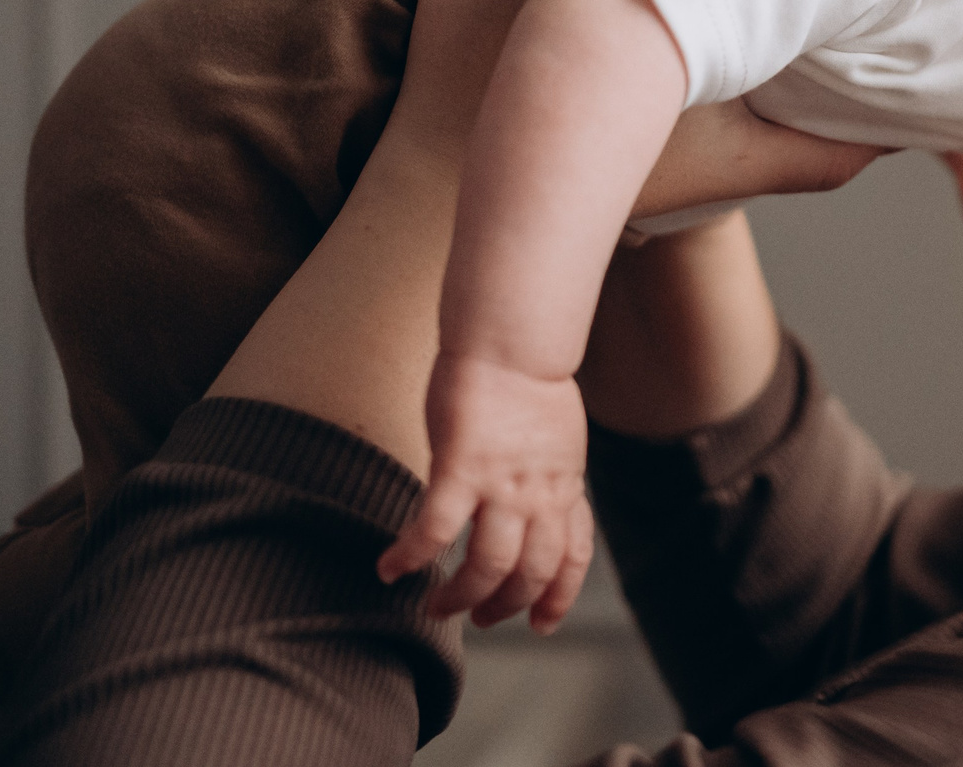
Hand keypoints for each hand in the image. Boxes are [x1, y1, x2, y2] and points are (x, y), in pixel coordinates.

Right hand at [377, 351, 592, 632]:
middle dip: (505, 606)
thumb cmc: (526, 381)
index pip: (572, 556)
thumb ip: (547, 476)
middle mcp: (540, 492)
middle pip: (531, 572)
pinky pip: (436, 528)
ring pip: (489, 564)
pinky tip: (390, 568)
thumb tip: (536, 500)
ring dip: (462, 596)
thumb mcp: (555, 440)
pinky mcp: (462, 465)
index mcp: (564, 486)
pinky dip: (411, 555)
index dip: (559, 597)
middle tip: (477, 618)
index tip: (543, 624)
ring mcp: (503, 482)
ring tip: (435, 606)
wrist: (513, 340)